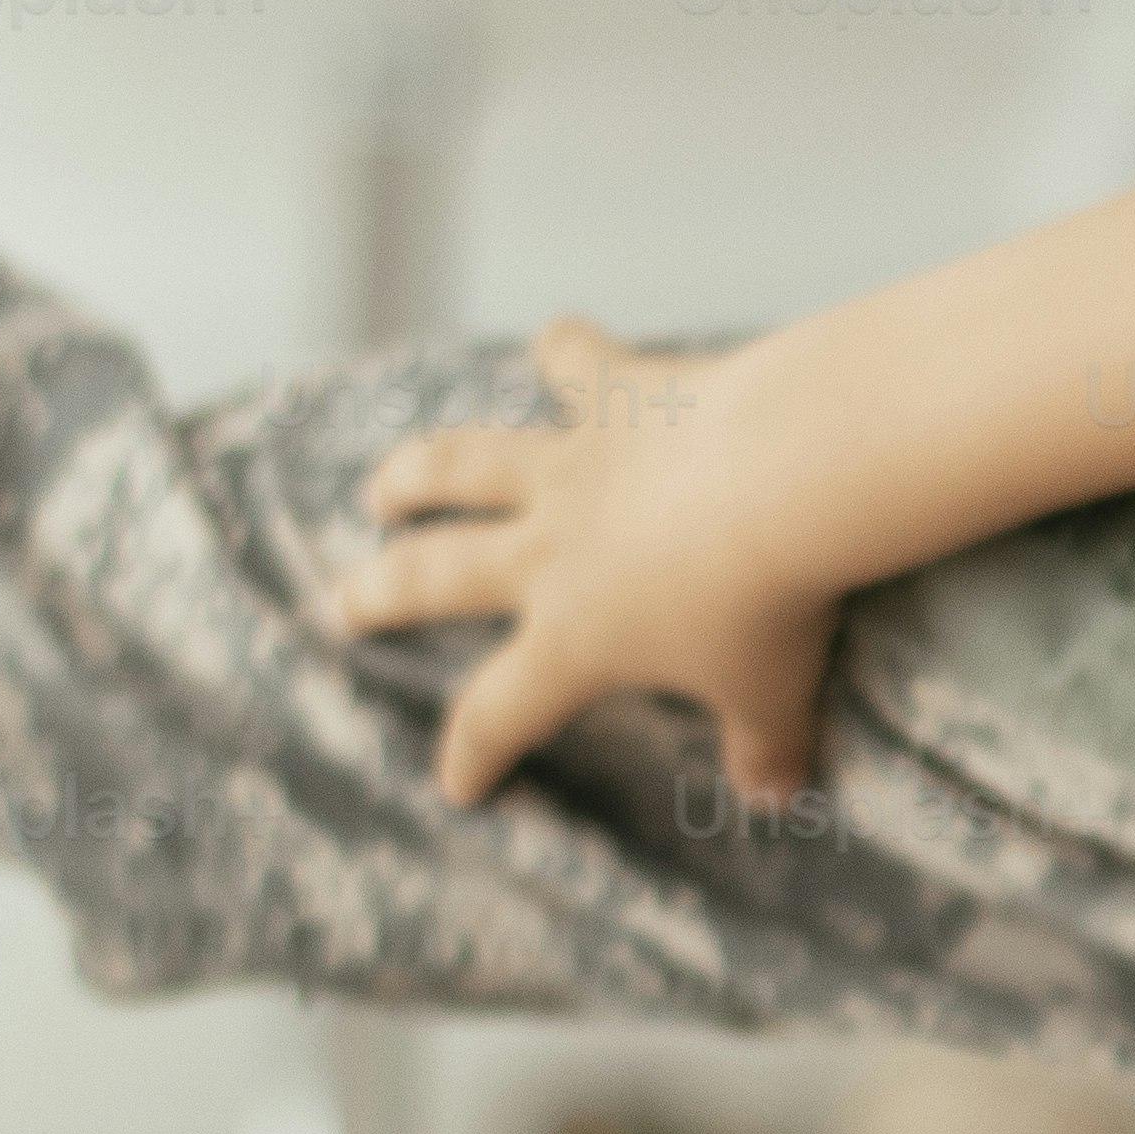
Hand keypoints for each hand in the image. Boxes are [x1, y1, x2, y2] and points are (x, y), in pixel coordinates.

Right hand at [328, 316, 851, 811]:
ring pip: (465, 466)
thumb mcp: (773, 695)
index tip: (456, 782)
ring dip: (416, 474)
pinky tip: (557, 338)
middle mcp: (550, 549)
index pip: (501, 710)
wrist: (791, 478)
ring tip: (384, 485)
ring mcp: (573, 464)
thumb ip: (764, 748)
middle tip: (343, 602)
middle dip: (381, 595)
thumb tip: (772, 796)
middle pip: (437, 576)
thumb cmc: (774, 603)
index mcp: (574, 638)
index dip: (472, 751)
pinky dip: (566, 348)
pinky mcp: (617, 392)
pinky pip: (578, 362)